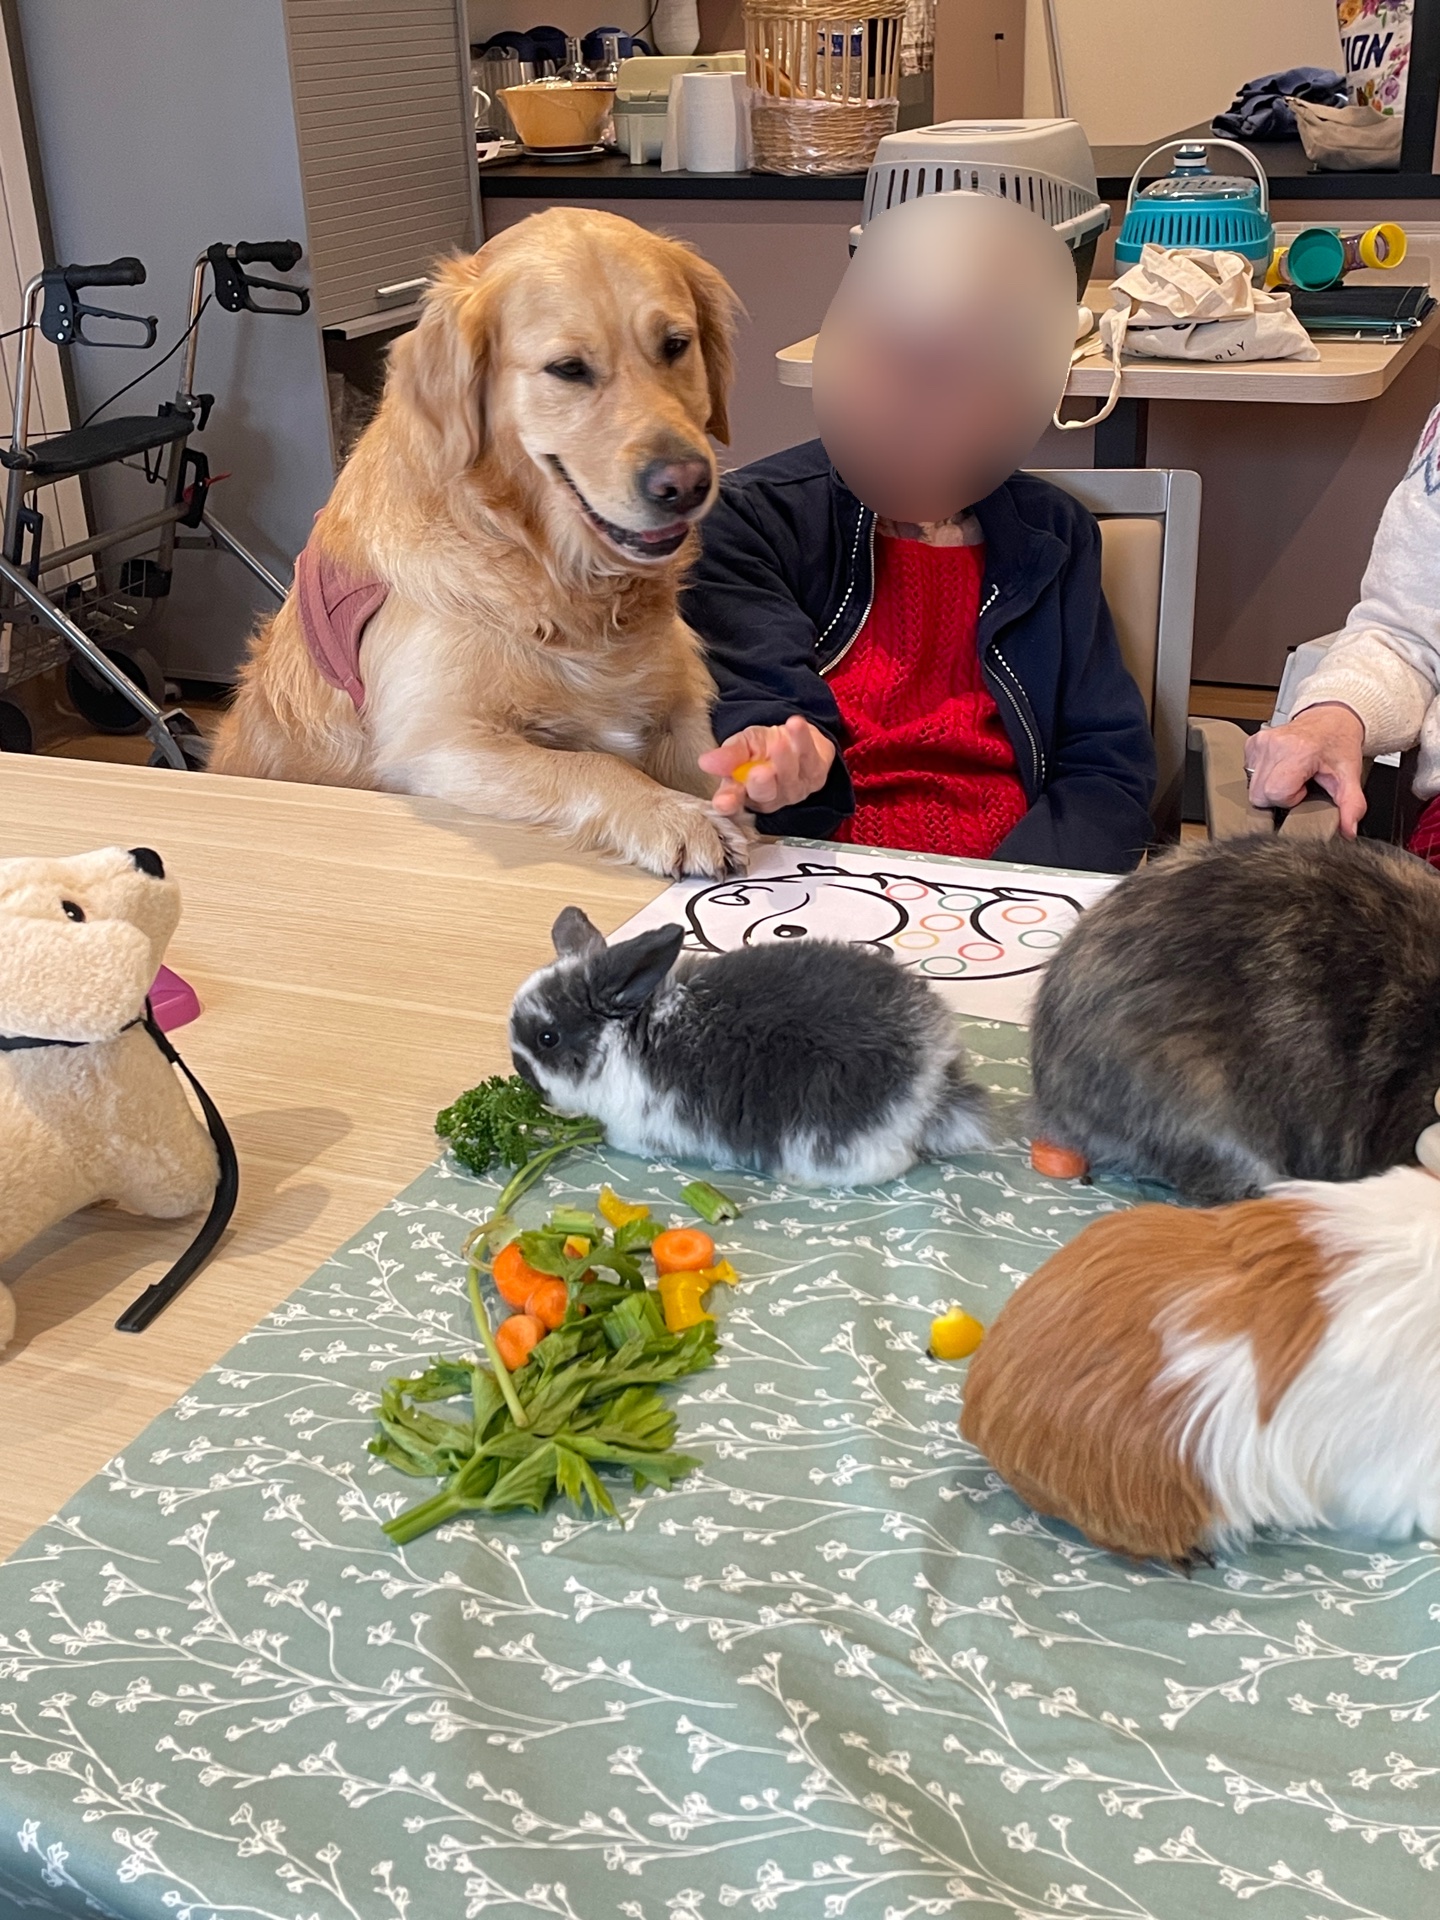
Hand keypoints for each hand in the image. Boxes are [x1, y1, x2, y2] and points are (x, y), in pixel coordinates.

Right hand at [699, 717, 837, 817]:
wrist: (795, 738)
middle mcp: (769, 797)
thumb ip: (728, 755)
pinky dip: (802, 739)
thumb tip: (705, 762)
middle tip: (758, 772)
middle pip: (764, 794)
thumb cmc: (763, 747)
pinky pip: (809, 757)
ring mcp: (794, 789)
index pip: (733, 802)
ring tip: (779, 742)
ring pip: (789, 777)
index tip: (723, 802)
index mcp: (744, 793)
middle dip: (761, 783)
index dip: (728, 803)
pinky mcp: (815, 776)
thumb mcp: (742, 745)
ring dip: (784, 759)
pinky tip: (795, 725)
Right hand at [1244, 703, 1366, 836]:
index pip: (1276, 793)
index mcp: (1297, 751)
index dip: (1291, 798)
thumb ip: (1351, 805)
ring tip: (1291, 776)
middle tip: (1299, 784)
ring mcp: (1260, 742)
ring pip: (1251, 788)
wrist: (1331, 719)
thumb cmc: (1338, 744)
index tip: (1306, 788)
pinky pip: (1249, 775)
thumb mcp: (1349, 776)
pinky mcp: (1252, 743)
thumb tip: (1348, 830)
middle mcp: (1273, 744)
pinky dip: (1264, 777)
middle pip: (1259, 795)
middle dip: (1279, 797)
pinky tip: (1282, 769)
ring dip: (1271, 788)